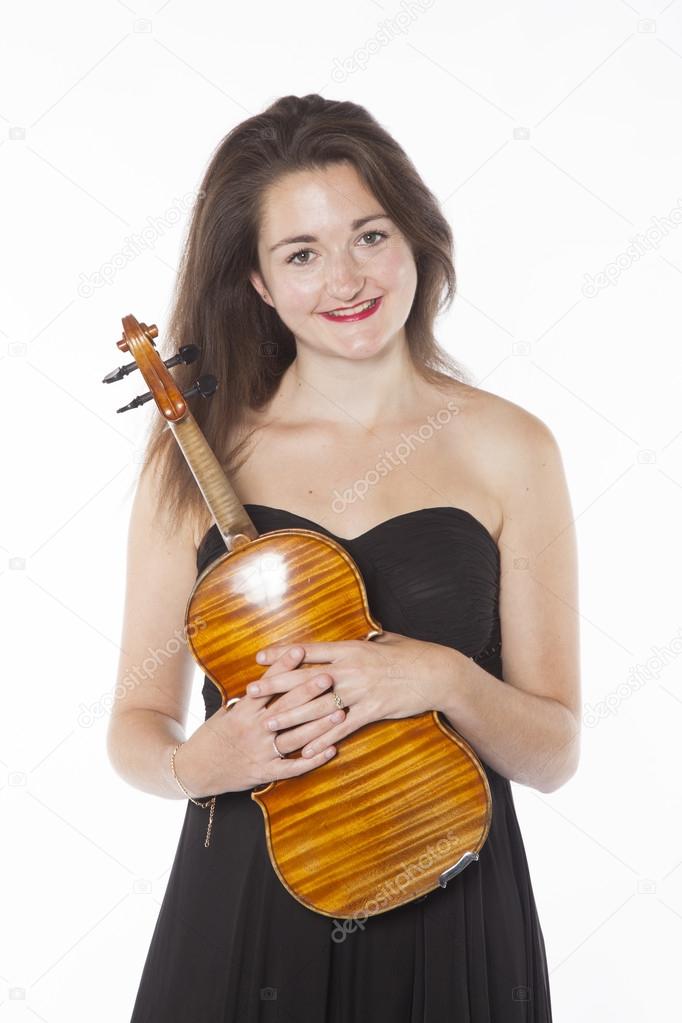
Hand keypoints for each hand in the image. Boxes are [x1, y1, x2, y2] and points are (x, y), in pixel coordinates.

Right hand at [175, 646, 346, 793]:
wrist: (194, 770)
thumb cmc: (211, 736)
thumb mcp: (225, 712)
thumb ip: (249, 700)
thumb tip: (270, 678)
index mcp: (243, 712)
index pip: (267, 685)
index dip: (283, 666)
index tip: (300, 651)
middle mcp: (253, 730)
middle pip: (286, 707)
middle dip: (309, 691)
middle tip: (329, 677)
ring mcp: (261, 753)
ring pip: (296, 737)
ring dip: (320, 724)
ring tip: (340, 711)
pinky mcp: (265, 773)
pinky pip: (293, 768)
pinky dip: (313, 760)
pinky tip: (332, 749)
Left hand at [250, 631, 449, 757]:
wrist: (436, 673)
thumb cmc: (410, 654)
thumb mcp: (382, 641)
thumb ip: (361, 643)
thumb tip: (350, 638)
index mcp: (349, 648)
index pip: (308, 651)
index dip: (282, 654)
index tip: (260, 658)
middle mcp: (350, 669)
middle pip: (304, 678)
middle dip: (275, 686)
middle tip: (250, 693)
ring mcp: (360, 691)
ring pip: (318, 706)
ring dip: (291, 716)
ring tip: (269, 724)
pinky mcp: (371, 710)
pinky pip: (342, 727)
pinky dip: (323, 739)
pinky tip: (307, 749)